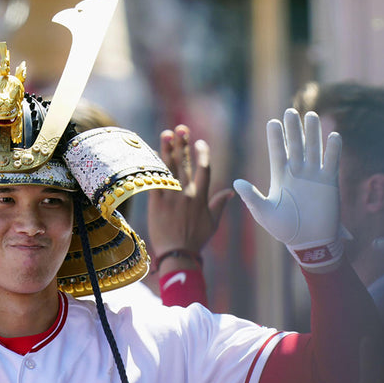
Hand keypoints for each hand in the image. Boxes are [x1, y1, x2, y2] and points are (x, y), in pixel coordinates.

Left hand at [148, 125, 233, 273]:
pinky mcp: (156, 203)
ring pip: (169, 169)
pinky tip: (152, 156)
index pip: (204, 169)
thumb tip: (232, 193)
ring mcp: (170, 197)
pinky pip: (154, 181)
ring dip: (167, 150)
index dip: (202, 154)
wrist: (177, 254)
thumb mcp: (212, 223)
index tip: (200, 142)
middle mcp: (186, 194)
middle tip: (180, 129)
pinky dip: (153, 168)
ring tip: (166, 134)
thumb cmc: (196, 240)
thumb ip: (220, 204)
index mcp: (201, 197)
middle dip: (182, 144)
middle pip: (184, 164)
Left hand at [234, 109, 342, 269]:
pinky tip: (334, 136)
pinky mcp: (330, 182)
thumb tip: (236, 182)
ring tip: (311, 116)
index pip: (277, 152)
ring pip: (314, 149)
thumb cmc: (284, 229)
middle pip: (296, 146)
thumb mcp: (264, 212)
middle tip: (290, 112)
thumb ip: (252, 196)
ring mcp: (314, 176)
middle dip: (293, 129)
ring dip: (313, 133)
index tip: (272, 122)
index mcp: (280, 177)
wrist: (308, 242)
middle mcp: (297, 173)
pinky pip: (332, 162)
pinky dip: (333, 150)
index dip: (276, 138)